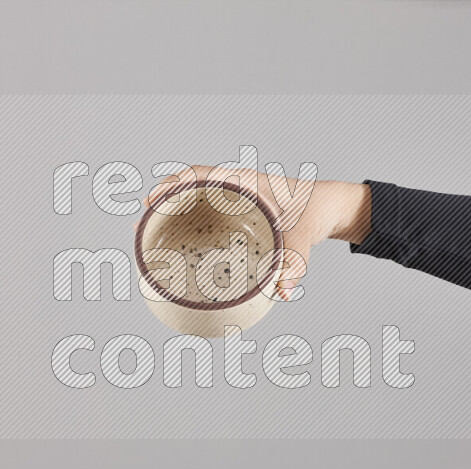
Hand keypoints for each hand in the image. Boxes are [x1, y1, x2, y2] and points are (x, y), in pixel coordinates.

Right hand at [138, 165, 371, 299]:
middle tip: (141, 221)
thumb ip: (293, 263)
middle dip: (163, 200)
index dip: (172, 186)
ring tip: (151, 231)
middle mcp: (235, 188)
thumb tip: (283, 291)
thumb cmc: (314, 211)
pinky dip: (190, 220)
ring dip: (174, 211)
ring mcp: (235, 200)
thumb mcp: (303, 236)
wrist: (329, 207)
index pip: (200, 175)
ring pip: (196, 199)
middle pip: (189, 186)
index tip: (153, 199)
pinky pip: (207, 211)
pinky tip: (180, 240)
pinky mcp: (238, 213)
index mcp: (245, 182)